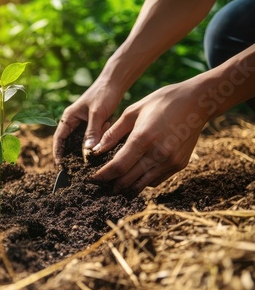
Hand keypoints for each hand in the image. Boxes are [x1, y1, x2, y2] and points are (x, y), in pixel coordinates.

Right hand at [53, 79, 121, 164]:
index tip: (61, 167)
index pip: (59, 140)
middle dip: (73, 157)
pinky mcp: (94, 127)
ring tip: (91, 164)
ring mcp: (84, 126)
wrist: (115, 83)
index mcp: (68, 118)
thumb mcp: (97, 113)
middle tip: (76, 172)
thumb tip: (88, 152)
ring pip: (83, 144)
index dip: (58, 154)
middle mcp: (74, 123)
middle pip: (69, 144)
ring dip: (88, 150)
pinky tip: (104, 150)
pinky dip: (97, 144)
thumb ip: (92, 131)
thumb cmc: (103, 94)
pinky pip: (93, 140)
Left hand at [91, 82, 208, 193]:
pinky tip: (135, 175)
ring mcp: (170, 161)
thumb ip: (112, 133)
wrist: (197, 102)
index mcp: (143, 138)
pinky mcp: (179, 165)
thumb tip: (96, 151)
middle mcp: (158, 153)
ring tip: (114, 186)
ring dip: (126, 187)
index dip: (102, 177)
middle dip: (111, 185)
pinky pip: (155, 180)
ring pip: (142, 184)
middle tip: (99, 186)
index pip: (117, 167)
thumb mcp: (132, 112)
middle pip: (128, 180)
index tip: (91, 179)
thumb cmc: (161, 102)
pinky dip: (142, 181)